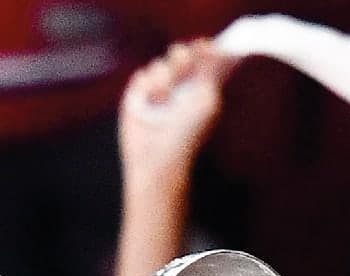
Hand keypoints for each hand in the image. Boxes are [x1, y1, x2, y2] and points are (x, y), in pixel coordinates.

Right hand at [119, 40, 230, 192]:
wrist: (159, 154)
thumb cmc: (187, 133)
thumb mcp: (206, 99)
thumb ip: (210, 71)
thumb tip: (212, 46)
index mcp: (199, 84)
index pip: (201, 54)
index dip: (202, 48)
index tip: (204, 48)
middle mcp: (178, 84)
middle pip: (179, 52)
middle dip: (182, 60)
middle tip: (185, 71)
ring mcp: (157, 87)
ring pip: (160, 63)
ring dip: (164, 81)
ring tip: (163, 101)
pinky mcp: (138, 93)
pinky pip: (142, 75)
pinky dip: (147, 89)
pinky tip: (151, 104)